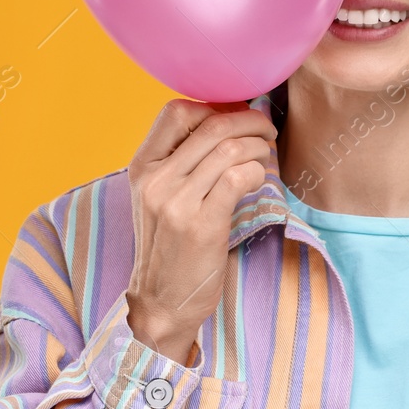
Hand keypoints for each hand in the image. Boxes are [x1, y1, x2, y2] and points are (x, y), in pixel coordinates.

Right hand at [123, 99, 275, 366]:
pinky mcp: (201, 224)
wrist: (161, 302)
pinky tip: (259, 182)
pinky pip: (239, 176)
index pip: (177, 111)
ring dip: (258, 147)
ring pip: (229, 148)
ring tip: (265, 158)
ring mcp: (176, 201)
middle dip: (249, 121)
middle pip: (211, 125)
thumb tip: (227, 122)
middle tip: (266, 131)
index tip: (237, 117)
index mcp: (142, 166)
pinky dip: (258, 172)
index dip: (215, 106)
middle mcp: (155, 179)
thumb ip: (182, 162)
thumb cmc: (170, 247)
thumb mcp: (160, 197)